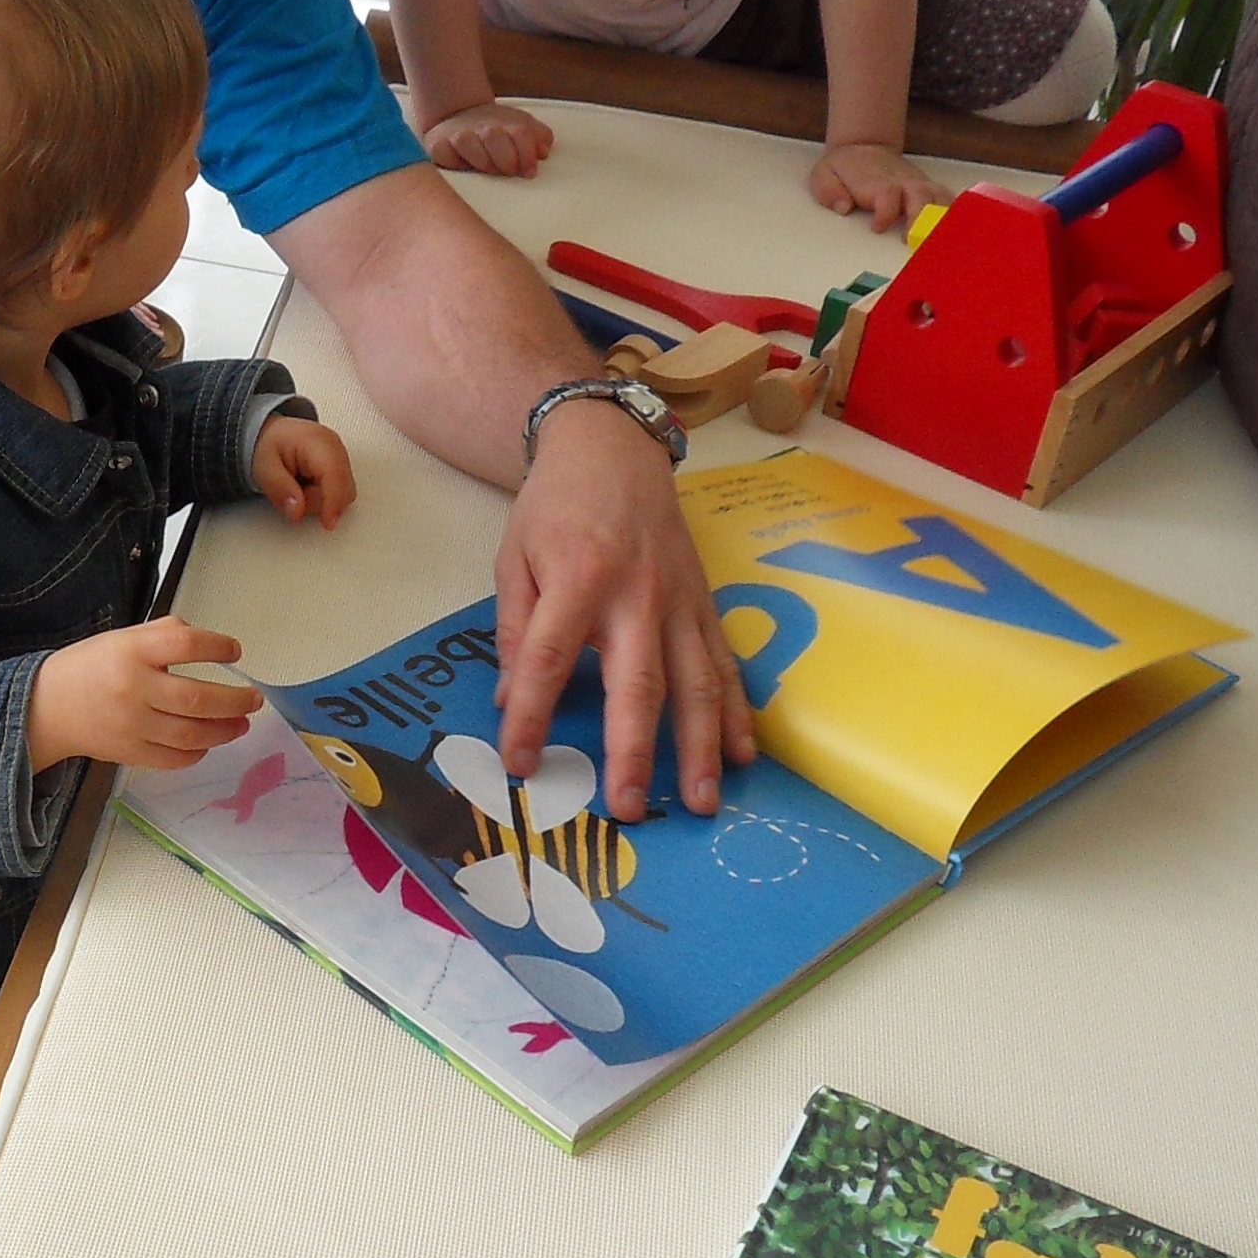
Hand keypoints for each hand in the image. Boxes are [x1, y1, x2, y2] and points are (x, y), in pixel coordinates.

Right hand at [29, 618, 261, 771]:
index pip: (185, 644)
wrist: (47, 707)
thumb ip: (164, 634)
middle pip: (198, 699)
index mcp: (131, 651)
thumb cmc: (90, 667)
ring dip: (225, 730)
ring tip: (241, 722)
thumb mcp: (122, 638)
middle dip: (236, 700)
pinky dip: (198, 751)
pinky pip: (175, 758)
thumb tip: (207, 641)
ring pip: (192, 734)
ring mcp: (132, 725)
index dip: (217, 646)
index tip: (234, 651)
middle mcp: (133, 688)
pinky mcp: (130, 752)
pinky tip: (208, 741)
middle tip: (254, 698)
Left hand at [251, 414, 356, 526]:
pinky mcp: (342, 467)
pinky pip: (341, 492)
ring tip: (299, 485)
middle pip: (343, 490)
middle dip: (318, 501)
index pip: (334, 475)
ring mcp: (342, 457)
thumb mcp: (263, 468)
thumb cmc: (269, 446)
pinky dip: (324, 495)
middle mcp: (336, 447)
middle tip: (293, 492)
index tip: (328, 523)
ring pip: (344, 494)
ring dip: (320, 500)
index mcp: (316, 442)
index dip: (333, 502)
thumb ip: (279, 489)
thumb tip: (297, 511)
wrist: (274, 434)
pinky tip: (309, 485)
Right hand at [421, 99, 555, 177]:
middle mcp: (482, 126)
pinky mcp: (438, 145)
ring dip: (481, 161)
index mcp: (508, 123)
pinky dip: (454, 162)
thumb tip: (543, 151)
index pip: (521, 133)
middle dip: (505, 160)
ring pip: (467, 142)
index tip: (528, 171)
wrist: (460, 116)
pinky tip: (464, 165)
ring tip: (488, 168)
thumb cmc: (497, 131)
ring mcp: (459, 135)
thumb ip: (540, 138)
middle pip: (494, 136)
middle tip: (508, 170)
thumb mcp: (524, 128)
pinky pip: (444, 155)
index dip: (527, 155)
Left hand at [499, 399, 756, 820]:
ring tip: (704, 800)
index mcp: (576, 579)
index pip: (547, 659)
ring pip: (697, 682)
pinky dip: (738, 710)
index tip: (521, 764)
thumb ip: (515, 630)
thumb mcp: (514, 558)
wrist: (613, 450)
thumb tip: (511, 700)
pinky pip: (726, 663)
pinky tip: (745, 753)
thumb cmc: (556, 507)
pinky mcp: (705, 603)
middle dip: (634, 750)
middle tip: (631, 808)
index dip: (532, 716)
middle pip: (637, 683)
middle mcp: (635, 595)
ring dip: (702, 746)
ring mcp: (678, 601)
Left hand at [811, 138, 946, 232]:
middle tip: (916, 241)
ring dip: (943, 217)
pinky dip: (955, 212)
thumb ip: (829, 191)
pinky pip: (948, 198)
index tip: (877, 227)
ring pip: (939, 196)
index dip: (885, 211)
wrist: (863, 147)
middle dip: (921, 219)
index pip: (887, 194)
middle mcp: (902, 182)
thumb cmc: (844, 167)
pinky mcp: (928, 188)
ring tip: (942, 240)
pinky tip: (958, 229)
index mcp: (877, 182)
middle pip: (921, 196)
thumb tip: (843, 207)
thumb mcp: (824, 175)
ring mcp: (918, 184)